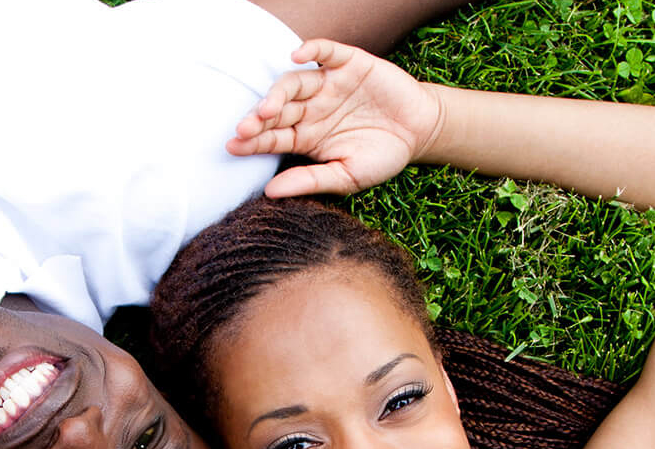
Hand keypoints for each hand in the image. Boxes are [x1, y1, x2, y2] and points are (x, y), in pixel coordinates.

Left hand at [228, 39, 443, 196]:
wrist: (421, 132)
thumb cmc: (382, 156)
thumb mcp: (347, 176)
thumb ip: (311, 181)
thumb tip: (270, 192)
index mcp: (305, 136)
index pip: (272, 136)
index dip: (252, 141)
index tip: (233, 147)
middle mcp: (311, 108)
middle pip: (278, 109)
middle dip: (260, 118)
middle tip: (245, 128)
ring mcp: (328, 85)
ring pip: (295, 82)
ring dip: (278, 93)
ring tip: (268, 108)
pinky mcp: (349, 64)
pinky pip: (326, 51)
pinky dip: (312, 49)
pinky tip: (297, 55)